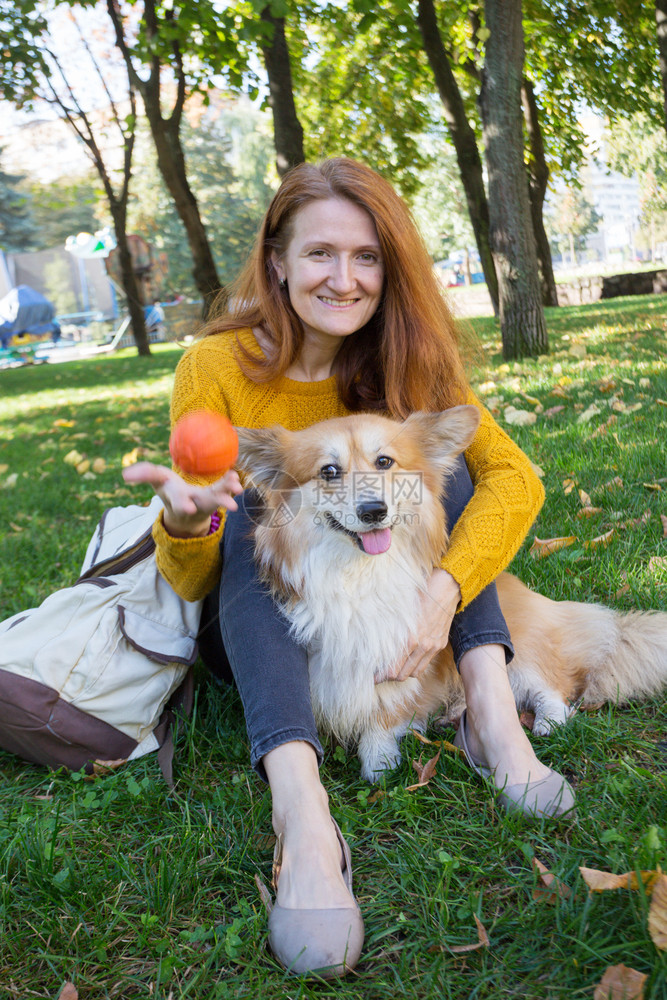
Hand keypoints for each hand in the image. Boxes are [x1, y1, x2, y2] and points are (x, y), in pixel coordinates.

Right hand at [122, 462, 242, 537]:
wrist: (185, 511)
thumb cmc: (169, 490)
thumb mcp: (156, 481)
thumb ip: (143, 475)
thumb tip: (125, 474)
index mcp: (177, 499)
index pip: (177, 501)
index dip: (182, 504)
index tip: (188, 509)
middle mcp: (195, 502)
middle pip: (205, 503)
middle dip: (215, 502)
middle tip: (230, 506)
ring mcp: (208, 502)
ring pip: (219, 498)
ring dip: (228, 493)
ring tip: (238, 487)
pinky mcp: (218, 496)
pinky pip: (225, 490)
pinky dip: (230, 484)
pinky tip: (236, 477)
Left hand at [377, 568, 460, 681]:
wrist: (447, 587)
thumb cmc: (420, 593)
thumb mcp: (400, 610)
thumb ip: (390, 628)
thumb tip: (373, 640)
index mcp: (410, 638)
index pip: (392, 668)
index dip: (380, 676)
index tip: (371, 677)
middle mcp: (423, 646)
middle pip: (402, 675)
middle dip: (389, 677)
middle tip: (379, 675)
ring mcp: (433, 646)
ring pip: (415, 672)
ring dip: (404, 673)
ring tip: (393, 669)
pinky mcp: (440, 644)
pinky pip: (426, 662)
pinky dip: (416, 665)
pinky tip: (408, 659)